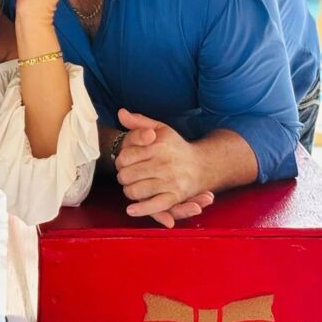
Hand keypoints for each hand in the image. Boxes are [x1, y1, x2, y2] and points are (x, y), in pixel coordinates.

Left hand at [114, 109, 213, 227]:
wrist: (202, 164)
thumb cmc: (175, 146)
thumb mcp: (159, 129)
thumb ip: (139, 122)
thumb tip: (121, 113)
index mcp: (158, 146)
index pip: (125, 156)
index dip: (120, 160)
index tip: (123, 162)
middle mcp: (164, 163)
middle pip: (127, 175)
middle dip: (123, 176)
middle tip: (126, 175)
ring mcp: (170, 181)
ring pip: (135, 191)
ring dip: (129, 191)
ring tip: (132, 186)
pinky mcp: (175, 196)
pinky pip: (154, 206)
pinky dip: (141, 209)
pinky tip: (131, 209)